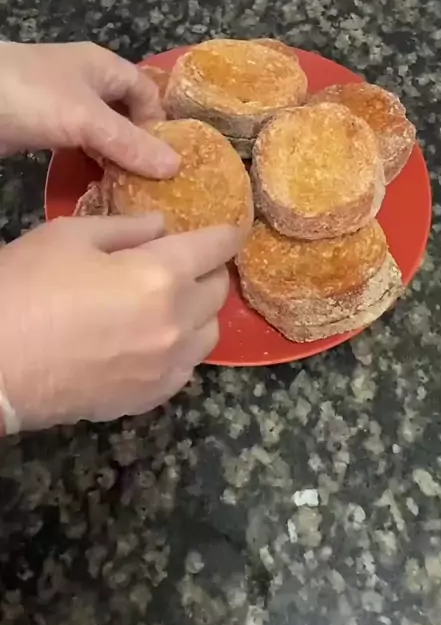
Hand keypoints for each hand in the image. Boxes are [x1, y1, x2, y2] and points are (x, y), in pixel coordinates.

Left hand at [0, 41, 179, 177]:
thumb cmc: (30, 96)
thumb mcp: (87, 119)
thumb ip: (131, 143)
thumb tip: (175, 166)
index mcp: (103, 66)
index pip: (146, 91)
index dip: (160, 121)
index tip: (166, 158)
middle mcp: (86, 83)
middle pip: (125, 114)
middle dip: (140, 145)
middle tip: (153, 182)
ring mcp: (62, 106)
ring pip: (101, 133)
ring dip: (115, 158)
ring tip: (131, 189)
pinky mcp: (42, 128)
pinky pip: (78, 146)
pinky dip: (90, 163)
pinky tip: (98, 185)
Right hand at [0, 215, 243, 431]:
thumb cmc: (25, 291)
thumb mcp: (69, 237)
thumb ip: (125, 228)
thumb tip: (161, 226)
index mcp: (160, 275)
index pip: (216, 248)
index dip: (227, 234)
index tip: (231, 229)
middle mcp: (176, 322)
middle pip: (219, 291)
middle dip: (210, 270)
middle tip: (189, 262)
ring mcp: (167, 366)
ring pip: (210, 333)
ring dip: (200, 311)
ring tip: (173, 301)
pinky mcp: (150, 397)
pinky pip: (187, 367)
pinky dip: (182, 347)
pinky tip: (155, 339)